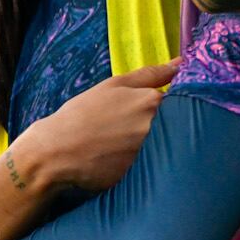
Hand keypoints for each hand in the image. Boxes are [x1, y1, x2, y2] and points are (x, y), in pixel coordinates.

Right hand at [12, 59, 179, 193]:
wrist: (55, 152)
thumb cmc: (82, 115)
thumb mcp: (113, 86)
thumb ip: (151, 74)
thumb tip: (182, 63)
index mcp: (153, 101)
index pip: (183, 102)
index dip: (169, 110)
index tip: (148, 116)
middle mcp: (158, 127)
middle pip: (178, 127)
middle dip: (165, 129)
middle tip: (131, 134)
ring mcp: (153, 154)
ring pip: (169, 148)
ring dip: (158, 148)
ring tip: (126, 149)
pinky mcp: (146, 176)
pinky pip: (157, 169)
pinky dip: (148, 166)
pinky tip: (125, 164)